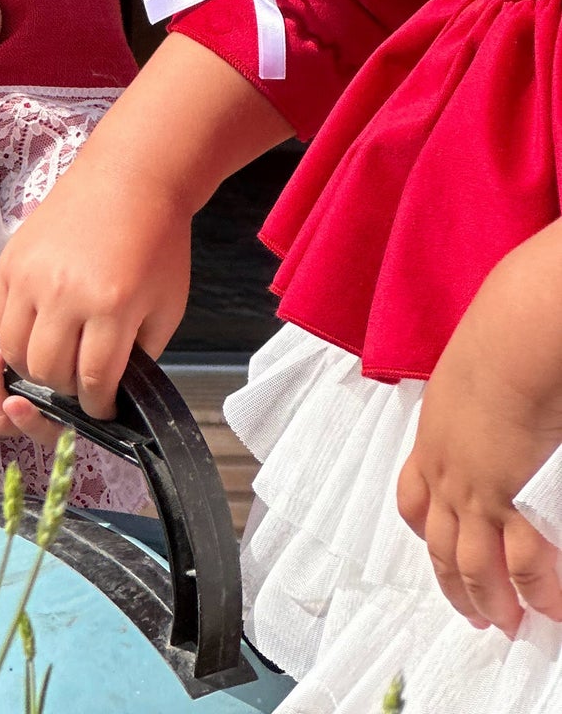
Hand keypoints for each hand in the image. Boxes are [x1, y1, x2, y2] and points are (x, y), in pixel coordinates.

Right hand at [0, 149, 192, 419]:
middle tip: (80, 382)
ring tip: (57, 360)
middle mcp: (64, 293)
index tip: (100, 406)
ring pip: (16, 352)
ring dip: (36, 367)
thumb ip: (140, 354)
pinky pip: (0, 318)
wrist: (130, 178)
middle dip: (66, 389)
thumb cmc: (156, 240)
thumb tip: (114, 387)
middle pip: (48, 372)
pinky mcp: (10, 260)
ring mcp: (31, 275)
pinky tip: (37, 331)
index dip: (97, 405)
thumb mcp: (166, 306)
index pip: (92, 381)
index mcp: (111, 307)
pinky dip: (15, 336)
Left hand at [397, 225, 561, 635]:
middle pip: (435, 540)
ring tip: (508, 624)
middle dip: (454, 581)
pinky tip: (543, 607)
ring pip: (467, 562)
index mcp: (434, 432)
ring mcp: (463, 482)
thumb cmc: (506, 336)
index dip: (426, 529)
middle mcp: (440, 462)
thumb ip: (488, 406)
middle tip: (474, 612)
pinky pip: (512, 559)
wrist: (514, 332)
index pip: (414, 495)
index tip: (438, 549)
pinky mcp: (495, 491)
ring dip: (488, 599)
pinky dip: (529, 588)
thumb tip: (511, 416)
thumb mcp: (480, 372)